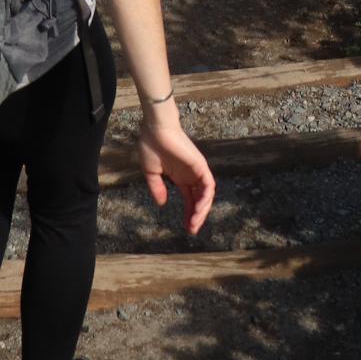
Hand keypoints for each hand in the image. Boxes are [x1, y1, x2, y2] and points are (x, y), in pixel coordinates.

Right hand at [137, 103, 215, 233]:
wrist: (154, 129)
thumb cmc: (151, 145)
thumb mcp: (151, 172)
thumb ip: (157, 188)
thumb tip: (163, 204)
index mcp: (180, 177)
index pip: (190, 199)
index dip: (189, 214)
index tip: (186, 228)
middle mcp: (191, 175)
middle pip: (200, 200)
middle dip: (197, 216)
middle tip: (191, 230)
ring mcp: (197, 170)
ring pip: (206, 195)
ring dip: (202, 210)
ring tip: (194, 224)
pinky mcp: (200, 165)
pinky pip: (208, 185)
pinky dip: (206, 198)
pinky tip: (198, 210)